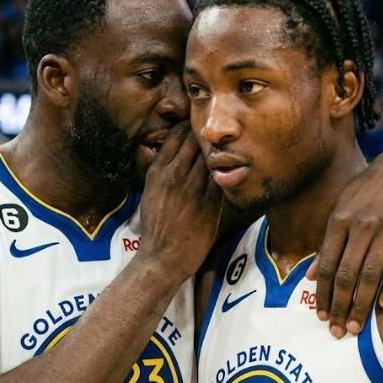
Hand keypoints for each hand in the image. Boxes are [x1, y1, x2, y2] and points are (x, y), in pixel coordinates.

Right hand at [137, 122, 223, 280]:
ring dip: (219, 151)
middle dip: (207, 134)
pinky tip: (231, 167)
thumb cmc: (157, 226)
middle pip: (196, 140)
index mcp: (158, 172)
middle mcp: (175, 176)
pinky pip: (222, 177)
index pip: (177, 135)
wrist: (164, 257)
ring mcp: (193, 189)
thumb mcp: (150, 192)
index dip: (190, 127)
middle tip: (218, 132)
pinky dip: (227, 169)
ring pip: (211, 156)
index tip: (198, 125)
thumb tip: (174, 155)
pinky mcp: (210, 203)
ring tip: (227, 147)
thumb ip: (162, 172)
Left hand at [306, 150, 382, 337]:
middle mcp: (361, 225)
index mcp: (340, 220)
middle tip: (337, 331)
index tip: (321, 316)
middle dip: (340, 305)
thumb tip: (308, 276)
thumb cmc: (366, 192)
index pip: (327, 264)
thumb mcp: (341, 209)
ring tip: (356, 326)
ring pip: (371, 273)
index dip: (323, 293)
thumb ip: (326, 243)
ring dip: (362, 304)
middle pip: (347, 273)